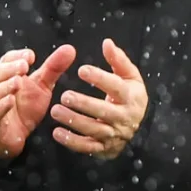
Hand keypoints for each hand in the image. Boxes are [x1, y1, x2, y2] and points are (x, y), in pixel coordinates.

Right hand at [0, 45, 75, 158]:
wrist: (12, 138)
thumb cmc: (24, 108)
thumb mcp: (42, 87)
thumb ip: (53, 68)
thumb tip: (70, 49)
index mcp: (4, 75)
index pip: (6, 60)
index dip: (17, 56)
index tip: (31, 56)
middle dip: (11, 68)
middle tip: (24, 66)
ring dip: (6, 86)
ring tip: (18, 81)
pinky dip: (1, 106)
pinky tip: (10, 101)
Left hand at [51, 39, 147, 159]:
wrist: (135, 125)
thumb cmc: (129, 94)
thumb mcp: (129, 76)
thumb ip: (118, 60)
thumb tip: (107, 42)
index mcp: (131, 96)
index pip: (116, 87)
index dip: (99, 78)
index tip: (81, 70)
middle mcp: (125, 117)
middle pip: (103, 111)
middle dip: (84, 104)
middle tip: (65, 95)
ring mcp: (115, 134)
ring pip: (94, 129)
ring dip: (74, 121)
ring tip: (55, 110)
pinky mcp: (104, 148)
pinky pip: (88, 147)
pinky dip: (72, 141)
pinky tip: (57, 132)